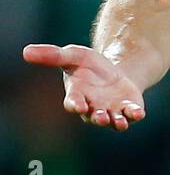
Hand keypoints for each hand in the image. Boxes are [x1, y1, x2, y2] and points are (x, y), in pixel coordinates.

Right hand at [22, 43, 145, 131]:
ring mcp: (112, 111)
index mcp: (78, 96)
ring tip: (118, 121)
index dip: (75, 105)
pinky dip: (135, 115)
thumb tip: (26, 51)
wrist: (114, 71)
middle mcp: (94, 108)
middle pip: (94, 117)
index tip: (78, 106)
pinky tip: (138, 111)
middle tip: (100, 117)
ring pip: (113, 122)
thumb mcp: (73, 55)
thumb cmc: (88, 66)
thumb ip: (53, 55)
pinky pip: (131, 116)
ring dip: (116, 122)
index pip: (74, 103)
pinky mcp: (129, 109)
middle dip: (97, 118)